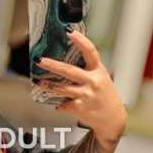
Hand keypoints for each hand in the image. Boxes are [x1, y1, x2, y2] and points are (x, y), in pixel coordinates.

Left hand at [36, 29, 126, 144]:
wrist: (113, 119)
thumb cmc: (105, 97)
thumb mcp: (101, 78)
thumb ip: (88, 69)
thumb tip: (67, 59)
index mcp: (98, 71)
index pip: (90, 52)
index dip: (80, 41)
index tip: (70, 32)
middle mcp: (92, 82)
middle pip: (69, 71)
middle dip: (53, 65)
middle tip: (41, 60)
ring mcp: (86, 95)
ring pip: (62, 89)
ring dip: (48, 86)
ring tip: (39, 82)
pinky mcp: (80, 108)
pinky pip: (63, 104)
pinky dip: (60, 104)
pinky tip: (61, 104)